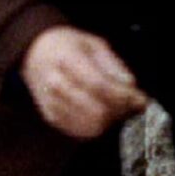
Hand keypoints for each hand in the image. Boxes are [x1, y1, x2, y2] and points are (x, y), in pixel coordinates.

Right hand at [21, 25, 147, 139]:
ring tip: (115, 108)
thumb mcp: (93, 43)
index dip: (124, 96)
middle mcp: (56, 84)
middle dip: (119, 111)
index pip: (99, 86)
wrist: (34, 53)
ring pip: (90, 126)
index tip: (140, 99)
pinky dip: (96, 126)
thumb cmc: (65, 46)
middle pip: (96, 111)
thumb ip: (113, 64)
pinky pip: (80, 131)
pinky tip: (101, 114)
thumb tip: (129, 85)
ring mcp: (52, 104)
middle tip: (129, 104)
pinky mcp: (51, 117)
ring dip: (110, 121)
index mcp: (67, 61)